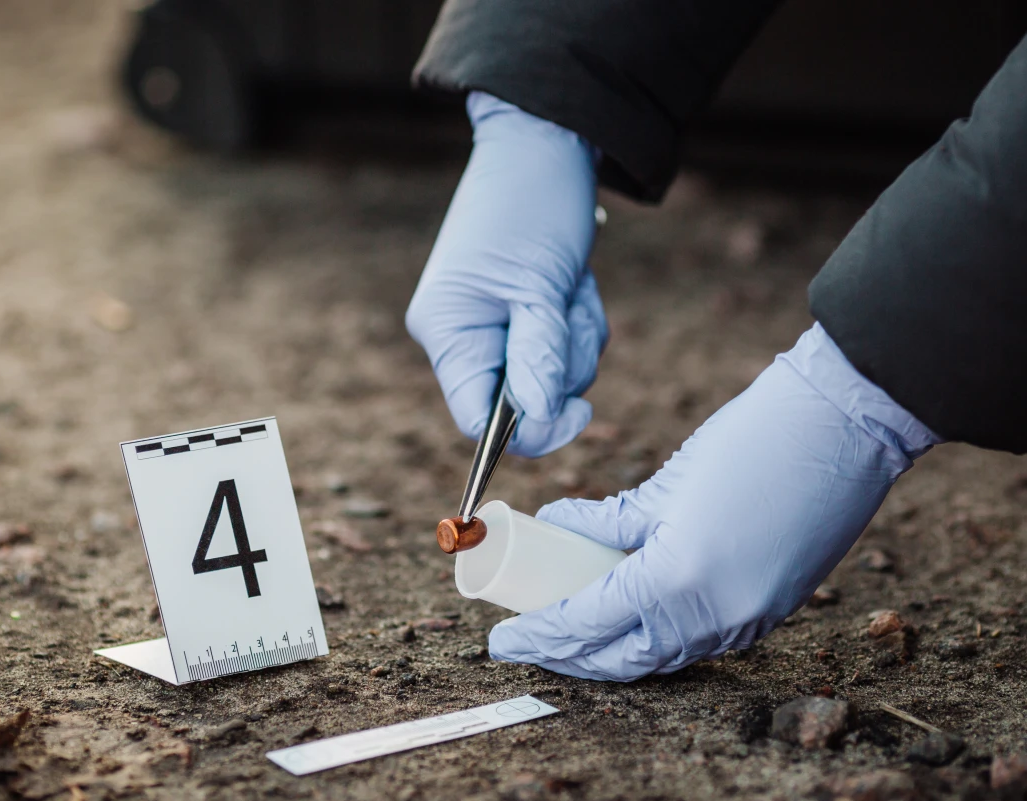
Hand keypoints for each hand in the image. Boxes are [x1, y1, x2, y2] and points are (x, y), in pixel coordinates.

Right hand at [405, 92, 606, 457]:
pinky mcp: (519, 315)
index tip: (579, 413)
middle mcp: (461, 336)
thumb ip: (539, 359)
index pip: (477, 420)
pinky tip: (572, 280)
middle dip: (562, 364)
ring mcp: (491, 326)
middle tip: (570, 311)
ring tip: (571, 285)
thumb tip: (536, 422)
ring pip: (550, 377)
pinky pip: (560, 349)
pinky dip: (577, 320)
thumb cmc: (533, 206)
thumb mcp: (541, 287)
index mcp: (447, 332)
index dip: (528, 430)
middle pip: (522, 404)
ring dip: (575, 338)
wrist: (546, 143)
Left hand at [487, 324, 940, 680]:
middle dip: (570, 657)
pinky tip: (632, 621)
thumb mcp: (667, 481)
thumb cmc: (755, 437)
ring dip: (614, 653)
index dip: (540, 635)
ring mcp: (751, 618)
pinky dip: (659, 638)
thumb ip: (607, 518)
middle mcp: (715, 614)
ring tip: (573, 634)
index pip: (588, 622)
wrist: (848, 425)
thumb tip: (557, 528)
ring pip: (664, 657)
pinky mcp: (773, 609)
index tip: (501, 638)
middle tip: (529, 642)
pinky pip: (701, 642)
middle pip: (623, 658)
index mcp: (678, 578)